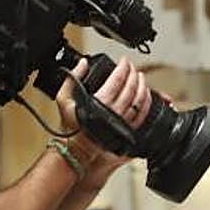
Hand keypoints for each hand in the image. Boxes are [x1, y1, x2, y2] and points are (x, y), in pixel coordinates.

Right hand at [56, 57, 151, 179]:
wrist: (77, 148)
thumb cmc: (71, 125)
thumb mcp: (63, 98)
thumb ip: (72, 78)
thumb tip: (83, 63)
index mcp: (99, 102)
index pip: (117, 79)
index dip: (123, 67)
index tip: (124, 61)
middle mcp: (114, 111)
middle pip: (131, 88)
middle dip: (133, 74)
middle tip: (132, 67)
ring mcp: (123, 121)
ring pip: (139, 100)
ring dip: (143, 86)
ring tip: (140, 77)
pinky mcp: (128, 130)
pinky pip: (142, 114)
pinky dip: (146, 102)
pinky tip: (146, 95)